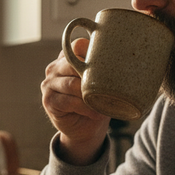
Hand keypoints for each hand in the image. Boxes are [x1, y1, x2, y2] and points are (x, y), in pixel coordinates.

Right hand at [41, 38, 109, 164]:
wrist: (86, 129)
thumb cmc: (97, 102)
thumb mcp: (103, 83)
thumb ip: (105, 68)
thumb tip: (125, 58)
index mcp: (67, 58)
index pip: (78, 45)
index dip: (93, 54)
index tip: (108, 66)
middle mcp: (55, 67)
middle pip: (72, 64)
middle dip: (91, 77)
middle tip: (106, 88)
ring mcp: (49, 83)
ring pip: (71, 84)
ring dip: (89, 95)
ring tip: (101, 104)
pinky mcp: (48, 100)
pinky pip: (68, 101)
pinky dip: (84, 108)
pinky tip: (94, 113)